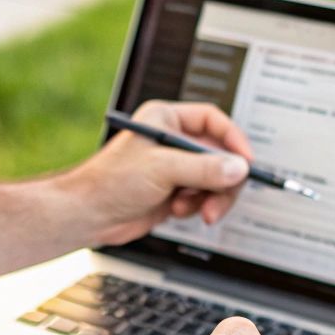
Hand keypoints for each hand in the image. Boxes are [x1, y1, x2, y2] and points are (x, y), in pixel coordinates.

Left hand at [59, 100, 255, 246]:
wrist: (88, 215)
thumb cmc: (111, 181)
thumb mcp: (162, 169)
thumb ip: (204, 168)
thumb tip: (239, 168)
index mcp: (166, 119)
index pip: (213, 121)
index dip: (233, 140)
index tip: (245, 161)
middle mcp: (173, 142)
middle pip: (219, 154)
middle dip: (222, 179)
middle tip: (222, 196)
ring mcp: (175, 168)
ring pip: (215, 179)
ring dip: (209, 197)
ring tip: (191, 208)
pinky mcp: (174, 192)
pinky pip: (203, 197)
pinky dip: (197, 206)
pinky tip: (177, 210)